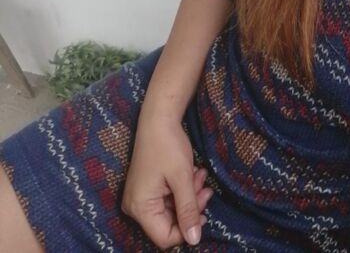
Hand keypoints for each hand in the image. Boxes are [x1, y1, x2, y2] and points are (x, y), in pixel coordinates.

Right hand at [121, 114, 213, 248]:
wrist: (158, 118)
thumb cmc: (168, 145)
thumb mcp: (182, 178)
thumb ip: (188, 210)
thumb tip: (194, 240)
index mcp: (140, 207)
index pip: (165, 237)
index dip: (187, 229)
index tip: (204, 212)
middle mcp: (135, 207)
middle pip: (169, 223)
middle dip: (190, 207)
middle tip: (205, 187)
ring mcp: (140, 197)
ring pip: (171, 210)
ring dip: (189, 196)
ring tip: (199, 175)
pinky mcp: (146, 188)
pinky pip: (167, 199)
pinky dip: (182, 189)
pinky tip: (192, 173)